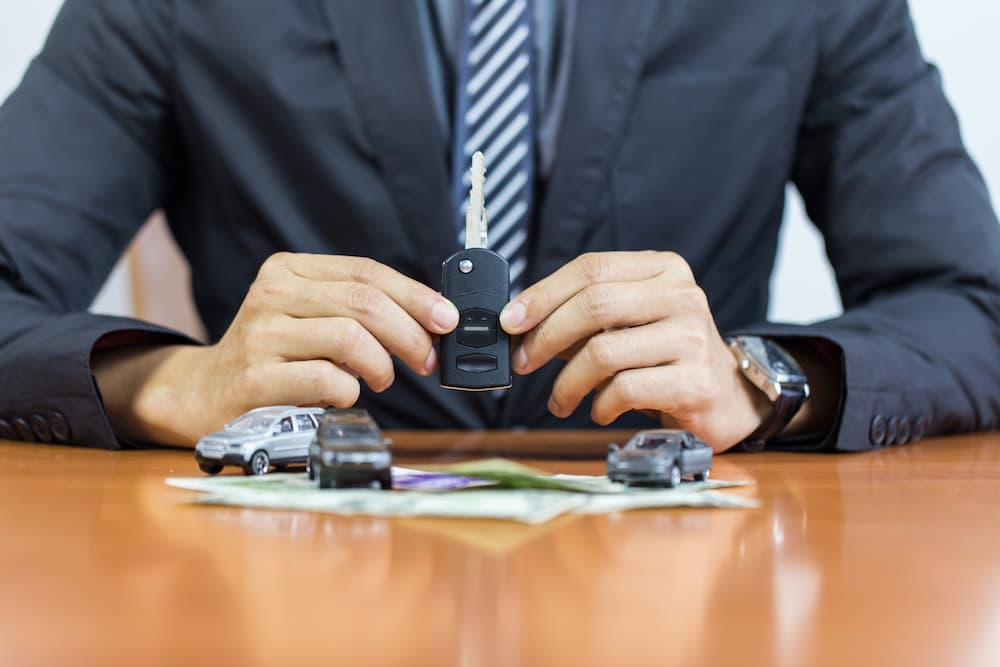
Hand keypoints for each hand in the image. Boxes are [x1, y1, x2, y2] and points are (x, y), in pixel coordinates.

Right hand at [92, 253, 458, 444]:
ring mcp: (259, 334)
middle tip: (428, 360)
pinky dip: (350, 391)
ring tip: (383, 379)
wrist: (204, 393)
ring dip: (382, 364)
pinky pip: (326, 379)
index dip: (415, 295)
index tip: (446, 318)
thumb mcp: (310, 318)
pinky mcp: (254, 378)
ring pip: (349, 337)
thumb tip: (431, 320)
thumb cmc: (275, 356)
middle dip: (410, 333)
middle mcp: (271, 294)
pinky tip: (345, 394)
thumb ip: (357, 310)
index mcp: (289, 271)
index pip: (366, 272)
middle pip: (363, 302)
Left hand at [499, 251, 770, 450]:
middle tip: (524, 362)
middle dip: (546, 337)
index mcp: (663, 269)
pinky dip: (599, 405)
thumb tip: (520, 325)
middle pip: (594, 305)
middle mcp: (682, 296)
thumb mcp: (630, 322)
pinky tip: (599, 410)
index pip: (592, 268)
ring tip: (560, 399)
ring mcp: (692, 338)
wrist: (727, 397)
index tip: (511, 321)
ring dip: (567, 382)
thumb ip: (584, 316)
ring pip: (604, 352)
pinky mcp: (695, 382)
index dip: (543, 294)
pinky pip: (624, 390)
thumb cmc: (665, 357)